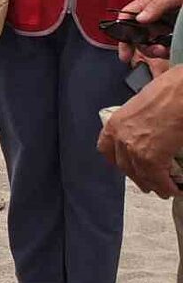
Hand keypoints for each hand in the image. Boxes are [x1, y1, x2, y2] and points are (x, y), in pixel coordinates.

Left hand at [98, 68, 182, 197]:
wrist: (180, 94)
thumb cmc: (166, 92)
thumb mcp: (141, 105)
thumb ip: (137, 120)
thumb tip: (145, 128)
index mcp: (115, 123)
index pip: (106, 149)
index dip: (117, 160)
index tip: (126, 166)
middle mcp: (120, 137)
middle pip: (125, 167)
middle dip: (138, 176)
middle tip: (148, 182)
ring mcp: (134, 149)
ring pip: (141, 176)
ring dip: (153, 185)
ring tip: (163, 189)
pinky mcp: (152, 158)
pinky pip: (158, 179)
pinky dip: (166, 187)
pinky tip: (173, 189)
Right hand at [112, 0, 182, 64]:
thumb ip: (157, 4)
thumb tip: (140, 18)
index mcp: (147, 4)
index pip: (126, 16)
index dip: (120, 30)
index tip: (122, 46)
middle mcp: (152, 18)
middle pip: (134, 34)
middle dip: (137, 46)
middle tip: (138, 55)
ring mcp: (161, 29)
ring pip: (148, 44)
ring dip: (152, 50)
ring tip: (163, 50)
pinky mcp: (172, 38)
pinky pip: (163, 48)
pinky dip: (164, 52)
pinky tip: (169, 50)